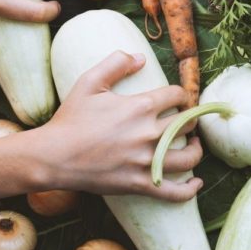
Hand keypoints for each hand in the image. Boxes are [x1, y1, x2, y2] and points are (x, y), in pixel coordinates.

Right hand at [32, 51, 204, 201]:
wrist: (52, 156)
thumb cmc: (70, 119)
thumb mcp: (89, 82)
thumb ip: (115, 64)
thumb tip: (141, 57)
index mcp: (140, 106)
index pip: (177, 95)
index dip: (182, 95)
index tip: (179, 99)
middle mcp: (148, 134)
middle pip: (188, 123)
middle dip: (192, 120)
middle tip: (187, 120)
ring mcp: (145, 161)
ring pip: (189, 157)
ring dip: (198, 150)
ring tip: (195, 145)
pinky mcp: (139, 184)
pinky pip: (174, 192)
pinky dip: (189, 189)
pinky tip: (196, 183)